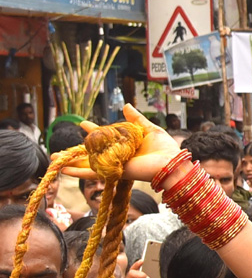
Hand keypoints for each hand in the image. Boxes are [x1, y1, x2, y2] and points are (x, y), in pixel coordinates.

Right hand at [61, 105, 180, 183]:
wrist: (171, 163)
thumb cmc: (165, 149)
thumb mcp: (148, 129)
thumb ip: (136, 119)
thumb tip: (125, 105)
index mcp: (126, 146)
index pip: (105, 137)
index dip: (93, 130)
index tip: (82, 122)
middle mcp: (118, 156)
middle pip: (92, 153)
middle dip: (77, 151)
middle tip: (60, 149)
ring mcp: (115, 165)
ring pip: (88, 163)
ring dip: (71, 162)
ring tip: (55, 158)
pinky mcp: (114, 172)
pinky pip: (94, 172)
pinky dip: (78, 172)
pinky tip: (64, 170)